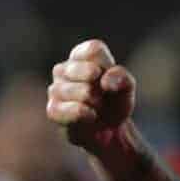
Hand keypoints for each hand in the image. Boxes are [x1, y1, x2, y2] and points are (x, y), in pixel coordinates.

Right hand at [46, 39, 136, 155]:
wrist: (109, 131)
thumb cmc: (114, 102)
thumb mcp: (127, 87)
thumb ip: (122, 78)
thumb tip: (105, 81)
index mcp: (82, 56)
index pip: (93, 49)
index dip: (107, 66)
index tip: (109, 77)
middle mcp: (64, 69)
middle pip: (88, 71)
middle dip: (103, 88)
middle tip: (103, 96)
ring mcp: (55, 89)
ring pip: (81, 91)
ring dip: (96, 103)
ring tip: (98, 108)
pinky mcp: (53, 109)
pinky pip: (65, 109)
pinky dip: (83, 114)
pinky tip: (91, 116)